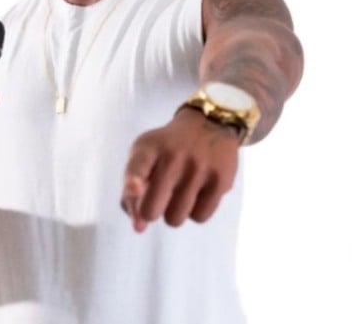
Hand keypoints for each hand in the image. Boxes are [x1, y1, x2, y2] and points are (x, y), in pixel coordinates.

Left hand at [121, 108, 240, 231]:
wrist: (209, 124)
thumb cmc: (167, 149)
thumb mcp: (144, 155)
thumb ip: (131, 191)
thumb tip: (139, 227)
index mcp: (149, 148)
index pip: (138, 168)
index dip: (133, 182)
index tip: (134, 188)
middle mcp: (173, 156)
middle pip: (151, 210)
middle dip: (151, 211)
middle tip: (159, 197)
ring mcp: (199, 168)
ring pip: (175, 219)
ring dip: (174, 212)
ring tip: (180, 191)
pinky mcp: (220, 180)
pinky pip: (199, 217)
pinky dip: (195, 211)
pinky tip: (197, 192)